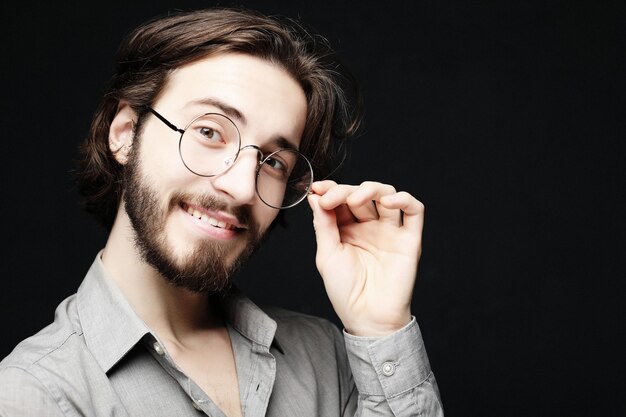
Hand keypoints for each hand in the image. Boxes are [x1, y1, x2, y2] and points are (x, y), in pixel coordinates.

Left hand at [307, 180, 424, 336]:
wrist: (368, 317)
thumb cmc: (345, 291)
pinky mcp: (410, 239)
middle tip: (331, 198)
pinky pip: (414, 211)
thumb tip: (315, 197)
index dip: (331, 190)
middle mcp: (369, 226)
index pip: (341, 199)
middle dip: (345, 191)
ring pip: (387, 194)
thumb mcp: (327, 255)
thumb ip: (323, 225)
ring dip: (371, 190)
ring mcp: (390, 231)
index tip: (317, 189)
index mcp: (347, 229)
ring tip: (356, 200)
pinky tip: (388, 201)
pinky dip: (404, 200)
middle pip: (362, 194)